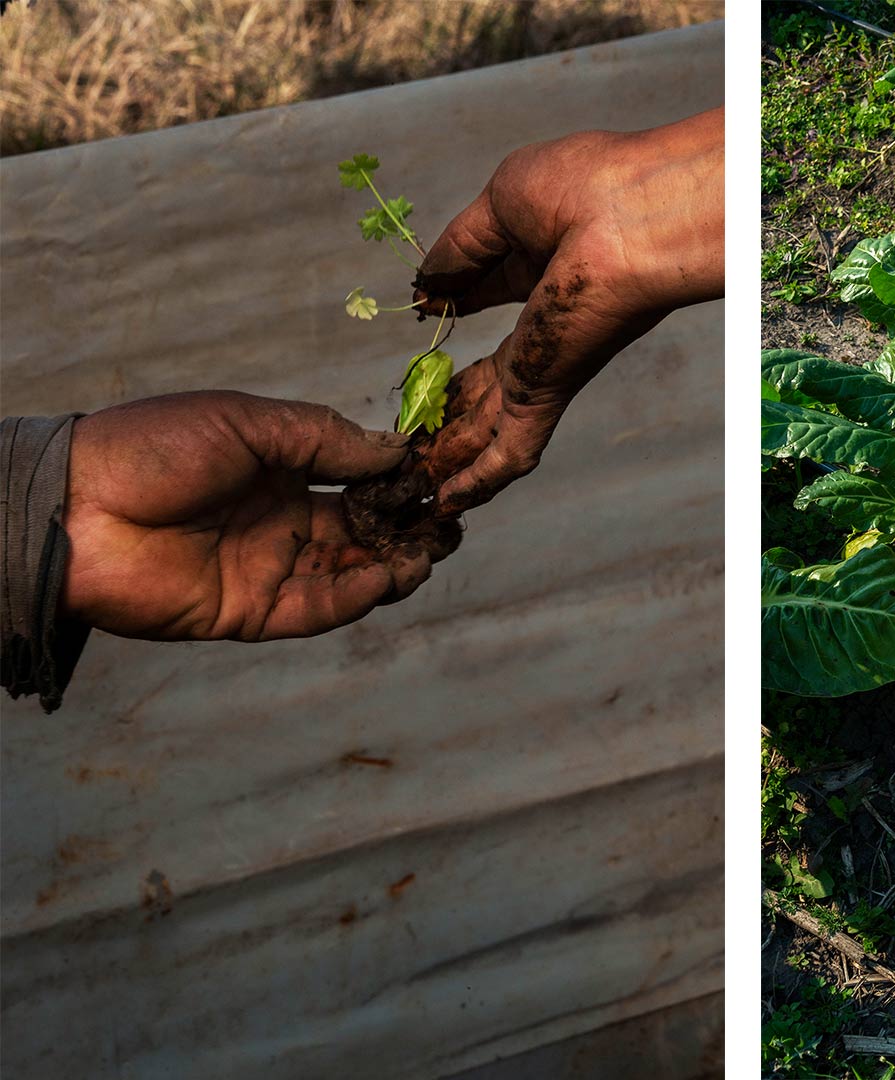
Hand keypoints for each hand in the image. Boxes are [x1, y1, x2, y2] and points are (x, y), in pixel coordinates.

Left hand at [61, 392, 434, 640]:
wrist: (76, 509)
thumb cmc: (153, 449)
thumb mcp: (249, 423)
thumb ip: (324, 439)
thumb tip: (396, 451)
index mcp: (278, 472)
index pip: (356, 481)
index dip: (399, 483)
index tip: (440, 477)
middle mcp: (279, 522)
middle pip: (361, 534)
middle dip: (408, 530)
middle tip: (450, 525)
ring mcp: (266, 568)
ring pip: (347, 576)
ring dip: (392, 567)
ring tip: (431, 553)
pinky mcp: (250, 612)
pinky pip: (315, 610)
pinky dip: (354, 598)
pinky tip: (385, 578)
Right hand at [413, 107, 723, 513]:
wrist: (632, 221)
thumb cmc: (585, 191)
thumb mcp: (503, 205)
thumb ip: (462, 249)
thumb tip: (427, 284)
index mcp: (537, 268)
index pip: (484, 294)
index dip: (449, 306)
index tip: (422, 314)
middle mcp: (544, 326)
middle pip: (486, 377)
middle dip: (449, 404)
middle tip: (412, 427)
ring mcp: (544, 368)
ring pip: (489, 426)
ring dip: (451, 457)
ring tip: (416, 484)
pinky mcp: (546, 395)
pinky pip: (508, 454)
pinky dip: (476, 484)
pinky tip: (448, 505)